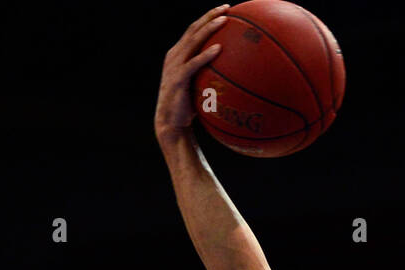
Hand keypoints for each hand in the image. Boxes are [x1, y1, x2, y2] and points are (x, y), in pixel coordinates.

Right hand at [154, 5, 229, 139]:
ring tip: (225, 20)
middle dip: (210, 16)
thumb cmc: (188, 107)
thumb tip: (233, 73)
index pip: (194, 30)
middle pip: (193, 29)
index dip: (208, 18)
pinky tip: (219, 48)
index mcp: (178, 54)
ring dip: (209, 28)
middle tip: (227, 8)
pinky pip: (194, 63)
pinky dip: (206, 55)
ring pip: (193, 41)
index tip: (225, 10)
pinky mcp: (177, 79)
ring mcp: (174, 66)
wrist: (171, 124)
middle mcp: (174, 55)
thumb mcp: (198, 86)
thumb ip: (209, 75)